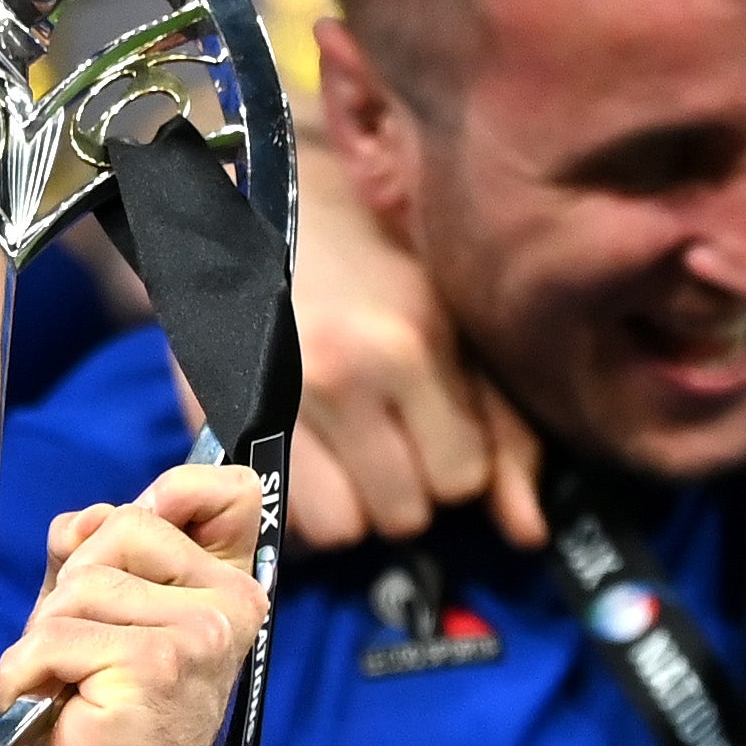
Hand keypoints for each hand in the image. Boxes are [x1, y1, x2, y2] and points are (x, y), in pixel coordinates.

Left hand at [1, 467, 269, 745]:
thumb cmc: (104, 711)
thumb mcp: (102, 612)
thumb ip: (96, 550)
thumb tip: (83, 518)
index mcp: (231, 586)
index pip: (226, 490)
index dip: (168, 497)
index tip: (130, 547)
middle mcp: (230, 604)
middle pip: (120, 527)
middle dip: (73, 587)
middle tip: (84, 653)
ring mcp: (198, 634)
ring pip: (79, 585)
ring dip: (46, 639)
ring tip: (68, 685)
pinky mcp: (155, 665)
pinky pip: (54, 637)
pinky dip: (27, 674)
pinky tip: (52, 707)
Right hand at [289, 183, 540, 550]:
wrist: (260, 211)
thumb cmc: (371, 267)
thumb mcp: (451, 328)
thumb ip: (502, 430)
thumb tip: (528, 534)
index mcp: (407, 348)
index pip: (462, 480)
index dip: (454, 465)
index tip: (433, 427)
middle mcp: (337, 380)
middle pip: (402, 516)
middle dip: (402, 490)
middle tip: (383, 436)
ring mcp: (268, 404)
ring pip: (336, 531)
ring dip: (345, 507)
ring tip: (340, 451)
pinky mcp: (217, 422)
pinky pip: (274, 516)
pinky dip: (292, 502)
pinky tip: (298, 455)